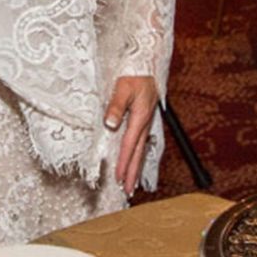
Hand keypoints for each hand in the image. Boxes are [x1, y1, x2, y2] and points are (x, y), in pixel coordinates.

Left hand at [104, 75, 158, 192]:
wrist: (147, 64)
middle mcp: (144, 123)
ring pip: (141, 150)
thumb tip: (109, 124)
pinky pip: (142, 143)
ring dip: (136, 168)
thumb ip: (116, 106)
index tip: (119, 179)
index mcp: (139, 117)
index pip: (128, 146)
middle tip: (128, 192)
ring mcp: (146, 122)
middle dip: (133, 173)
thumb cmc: (134, 74)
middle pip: (138, 154)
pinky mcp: (145, 120)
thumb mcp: (123, 87)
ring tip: (133, 184)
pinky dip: (139, 156)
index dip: (123, 163)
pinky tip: (136, 162)